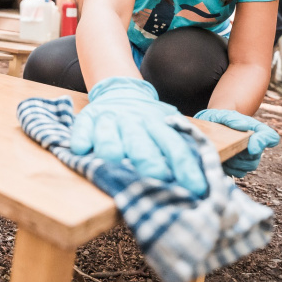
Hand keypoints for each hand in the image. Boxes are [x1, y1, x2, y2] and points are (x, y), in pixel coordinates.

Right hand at [71, 77, 206, 194]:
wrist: (120, 92)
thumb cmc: (148, 123)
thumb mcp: (168, 128)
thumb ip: (179, 150)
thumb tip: (200, 185)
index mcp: (159, 125)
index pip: (175, 147)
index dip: (185, 168)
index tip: (195, 189)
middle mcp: (134, 122)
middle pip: (141, 144)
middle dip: (149, 161)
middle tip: (158, 177)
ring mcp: (109, 120)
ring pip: (109, 136)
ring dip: (112, 149)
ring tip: (114, 162)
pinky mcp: (87, 120)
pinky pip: (82, 129)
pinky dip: (81, 139)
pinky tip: (82, 150)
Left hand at [193, 109, 279, 176]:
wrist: (208, 128)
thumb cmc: (218, 120)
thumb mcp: (223, 115)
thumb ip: (232, 118)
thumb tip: (244, 126)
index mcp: (256, 130)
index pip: (270, 137)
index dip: (263, 143)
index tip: (251, 149)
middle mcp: (254, 145)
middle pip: (257, 156)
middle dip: (242, 155)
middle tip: (228, 148)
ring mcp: (246, 157)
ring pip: (249, 166)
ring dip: (235, 162)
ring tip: (223, 152)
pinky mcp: (237, 167)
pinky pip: (238, 173)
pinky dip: (229, 168)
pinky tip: (221, 159)